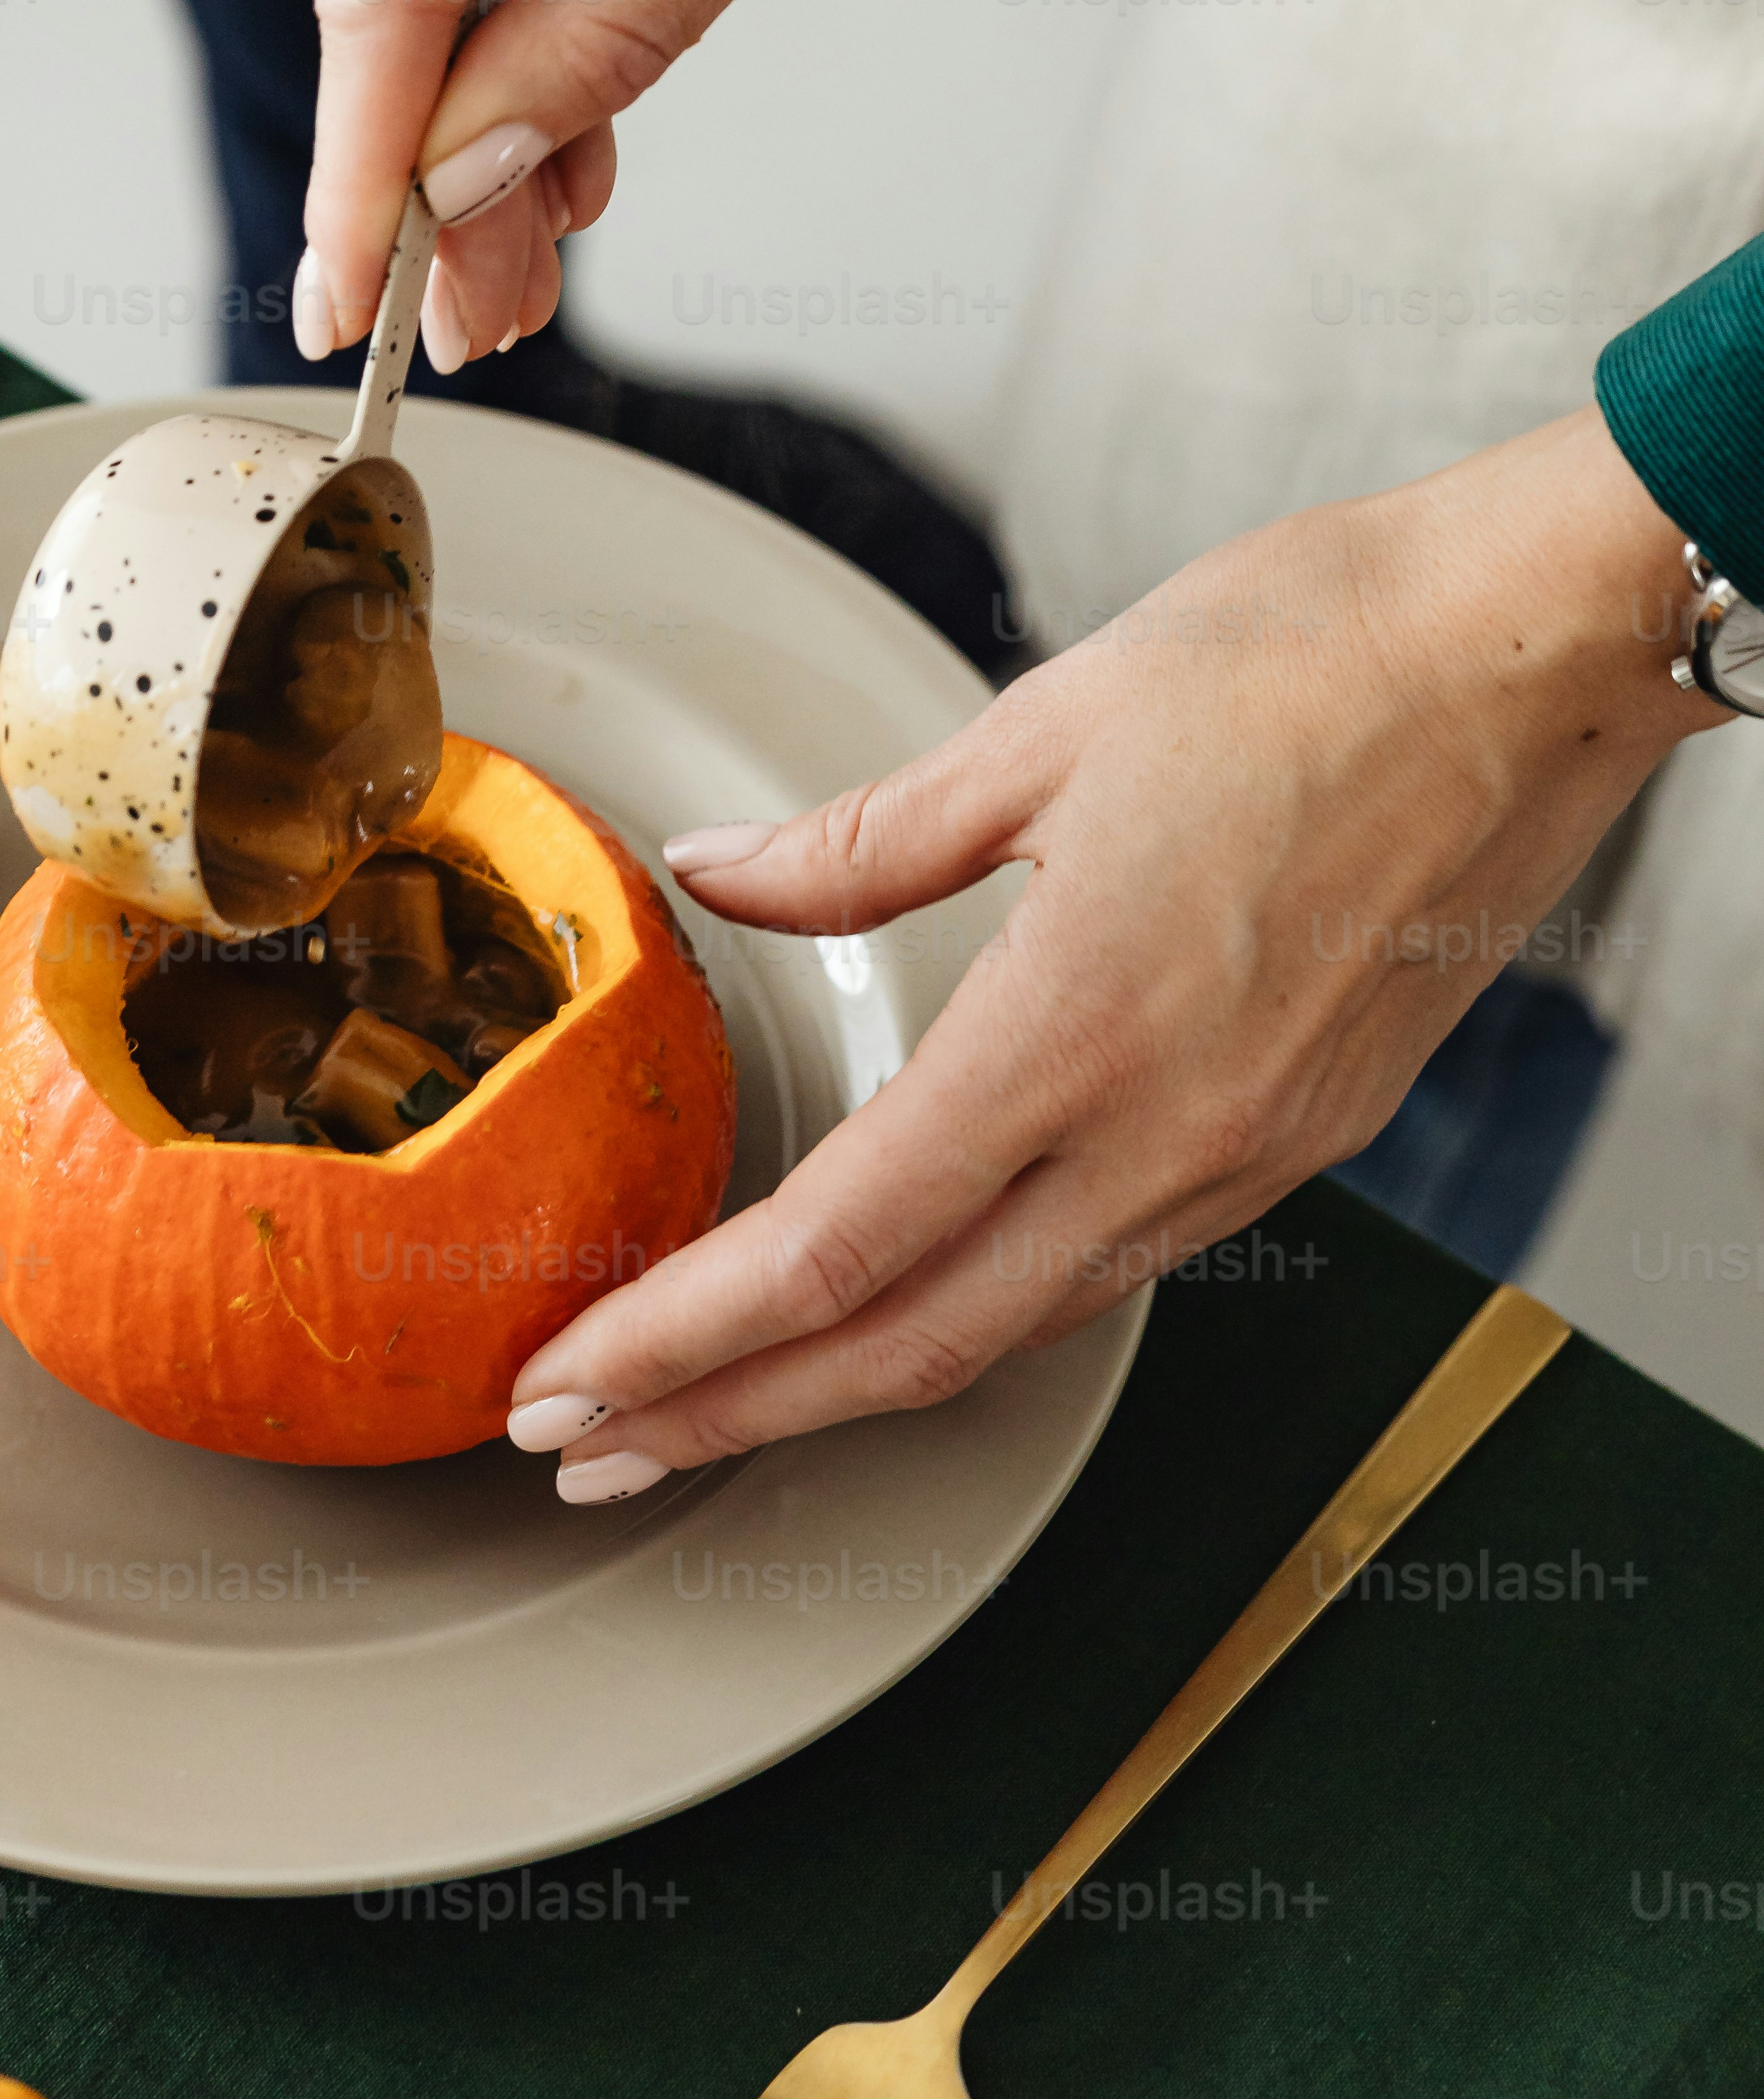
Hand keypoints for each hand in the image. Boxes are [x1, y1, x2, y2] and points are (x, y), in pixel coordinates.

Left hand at [506, 408, 1716, 1495]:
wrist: (1532, 649)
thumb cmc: (1312, 652)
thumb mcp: (1042, 725)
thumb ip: (862, 839)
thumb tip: (719, 870)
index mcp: (1080, 1026)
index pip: (834, 1245)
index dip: (679, 1337)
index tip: (566, 1382)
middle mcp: (1169, 1131)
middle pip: (907, 1342)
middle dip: (727, 1415)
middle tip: (584, 1449)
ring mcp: (1247, 1150)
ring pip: (1008, 1324)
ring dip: (843, 1381)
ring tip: (712, 1400)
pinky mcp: (1302, 1134)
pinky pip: (1107, 1263)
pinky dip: (975, 1308)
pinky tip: (900, 1297)